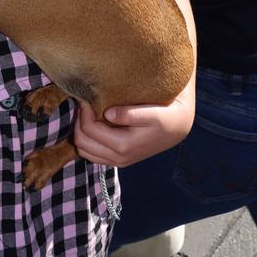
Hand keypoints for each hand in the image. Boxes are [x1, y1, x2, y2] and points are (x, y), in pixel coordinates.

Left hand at [73, 81, 194, 167]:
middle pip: (81, 142)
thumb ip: (130, 114)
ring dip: (81, 131)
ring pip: (83, 150)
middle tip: (85, 103)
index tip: (87, 96)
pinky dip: (87, 139)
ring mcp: (117, 161)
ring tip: (88, 112)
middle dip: (78, 121)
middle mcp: (118, 158)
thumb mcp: (153, 113)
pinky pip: (91, 153)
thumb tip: (107, 112)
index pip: (89, 130)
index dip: (84, 112)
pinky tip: (94, 122)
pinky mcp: (117, 159)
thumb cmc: (166, 116)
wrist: (178, 127)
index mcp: (124, 146)